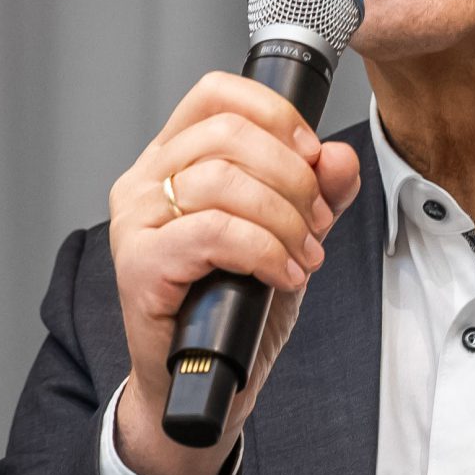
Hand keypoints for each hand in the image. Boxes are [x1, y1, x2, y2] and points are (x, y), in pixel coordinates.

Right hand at [106, 71, 363, 474]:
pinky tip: (283, 274)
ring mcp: (136, 222)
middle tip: (314, 222)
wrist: (202, 380)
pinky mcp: (140, 264)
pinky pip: (214, 232)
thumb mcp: (289, 237)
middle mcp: (145, 181)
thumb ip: (318, 194)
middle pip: (228, 134)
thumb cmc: (233, 306)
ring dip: (284, 220)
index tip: (312, 156)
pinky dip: (265, 250)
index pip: (216, 94)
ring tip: (303, 256)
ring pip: (223, 180)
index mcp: (173, 158)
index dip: (275, 115)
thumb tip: (339, 157)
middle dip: (292, 177)